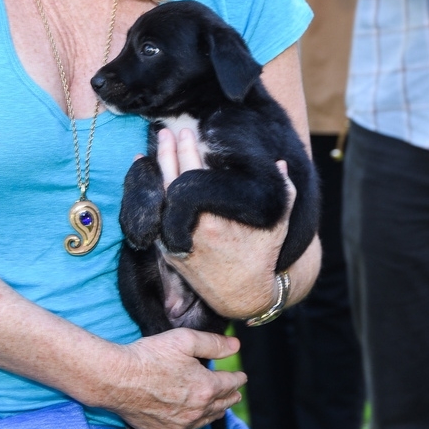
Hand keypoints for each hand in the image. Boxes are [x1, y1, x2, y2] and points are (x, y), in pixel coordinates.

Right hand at [107, 327, 244, 428]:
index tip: (242, 376)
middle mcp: (197, 411)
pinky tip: (195, 419)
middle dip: (231, 397)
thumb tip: (235, 346)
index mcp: (205, 388)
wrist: (118, 379)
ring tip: (221, 408)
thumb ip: (212, 344)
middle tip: (236, 393)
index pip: (229, 384)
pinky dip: (196, 422)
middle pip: (221, 405)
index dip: (237, 379)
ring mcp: (181, 425)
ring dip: (217, 412)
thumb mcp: (184, 340)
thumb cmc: (150, 356)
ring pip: (206, 420)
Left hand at [155, 128, 295, 318]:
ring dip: (154, 172)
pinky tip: (144, 180)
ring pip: (159, 199)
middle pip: (172, 181)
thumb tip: (278, 162)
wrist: (244, 296)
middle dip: (168, 153)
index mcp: (215, 218)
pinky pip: (153, 218)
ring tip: (147, 151)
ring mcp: (176, 241)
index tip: (187, 132)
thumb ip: (284, 191)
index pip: (193, 174)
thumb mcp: (277, 224)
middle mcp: (192, 229)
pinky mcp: (169, 252)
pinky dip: (147, 198)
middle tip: (165, 132)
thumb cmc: (261, 256)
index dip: (188, 150)